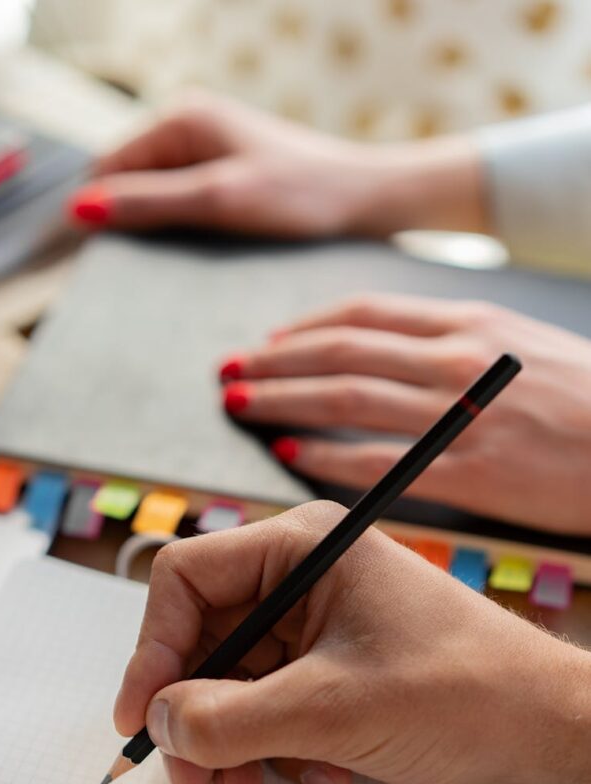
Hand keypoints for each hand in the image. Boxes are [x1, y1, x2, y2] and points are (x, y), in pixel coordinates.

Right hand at [67, 91, 484, 236]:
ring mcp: (207, 153)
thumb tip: (78, 210)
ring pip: (153, 197)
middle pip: (126, 182)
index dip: (94, 213)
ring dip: (153, 232)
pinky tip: (191, 258)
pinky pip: (181, 205)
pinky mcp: (225, 177)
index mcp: (180, 119)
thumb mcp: (219, 200)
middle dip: (124, 224)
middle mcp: (188, 128)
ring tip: (165, 268)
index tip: (92, 262)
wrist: (365, 202)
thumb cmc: (301, 195)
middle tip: (132, 272)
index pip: (105, 168)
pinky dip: (179, 232)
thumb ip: (149, 203)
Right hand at [114, 503, 590, 783]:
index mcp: (301, 547)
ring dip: (235, 741)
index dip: (153, 648)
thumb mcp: (327, 710)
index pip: (186, 579)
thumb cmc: (461, 692)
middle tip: (192, 777)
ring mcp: (321, 623)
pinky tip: (319, 777)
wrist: (546, 733)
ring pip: (236, 679)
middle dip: (196, 711)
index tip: (140, 715)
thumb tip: (160, 720)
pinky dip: (278, 747)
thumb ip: (227, 718)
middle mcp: (304, 577)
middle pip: (207, 637)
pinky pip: (274, 703)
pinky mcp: (336, 666)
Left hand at [220, 295, 590, 534]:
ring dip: (284, 401)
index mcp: (467, 322)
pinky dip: (327, 455)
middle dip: (274, 361)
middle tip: (228, 373)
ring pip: (347, 397)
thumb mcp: (520, 344)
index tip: (267, 342)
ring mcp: (460, 413)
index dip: (303, 328)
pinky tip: (291, 458)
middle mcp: (455, 359)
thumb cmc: (585, 395)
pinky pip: (379, 460)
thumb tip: (390, 352)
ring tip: (240, 407)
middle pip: (340, 351)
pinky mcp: (471, 469)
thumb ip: (453, 343)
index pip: (362, 314)